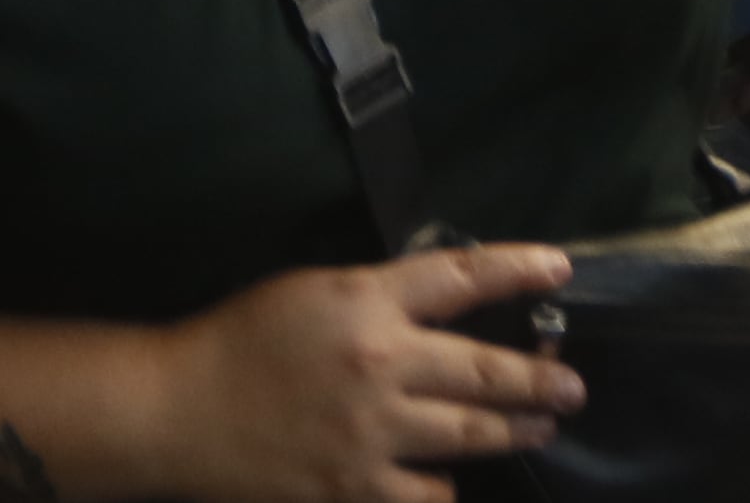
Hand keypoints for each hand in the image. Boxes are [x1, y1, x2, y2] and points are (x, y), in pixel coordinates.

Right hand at [158, 246, 582, 502]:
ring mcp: (369, 434)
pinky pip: (425, 495)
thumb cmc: (241, 341)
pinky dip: (443, 488)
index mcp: (366, 302)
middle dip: (538, 379)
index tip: (561, 269)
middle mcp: (380, 365)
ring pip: (468, 435)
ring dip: (514, 430)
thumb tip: (443, 304)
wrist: (177, 411)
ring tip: (542, 425)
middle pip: (482, 369)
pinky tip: (450, 481)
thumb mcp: (313, 292)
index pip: (461, 277)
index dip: (518, 270)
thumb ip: (379, 296)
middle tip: (573, 385)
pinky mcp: (352, 490)